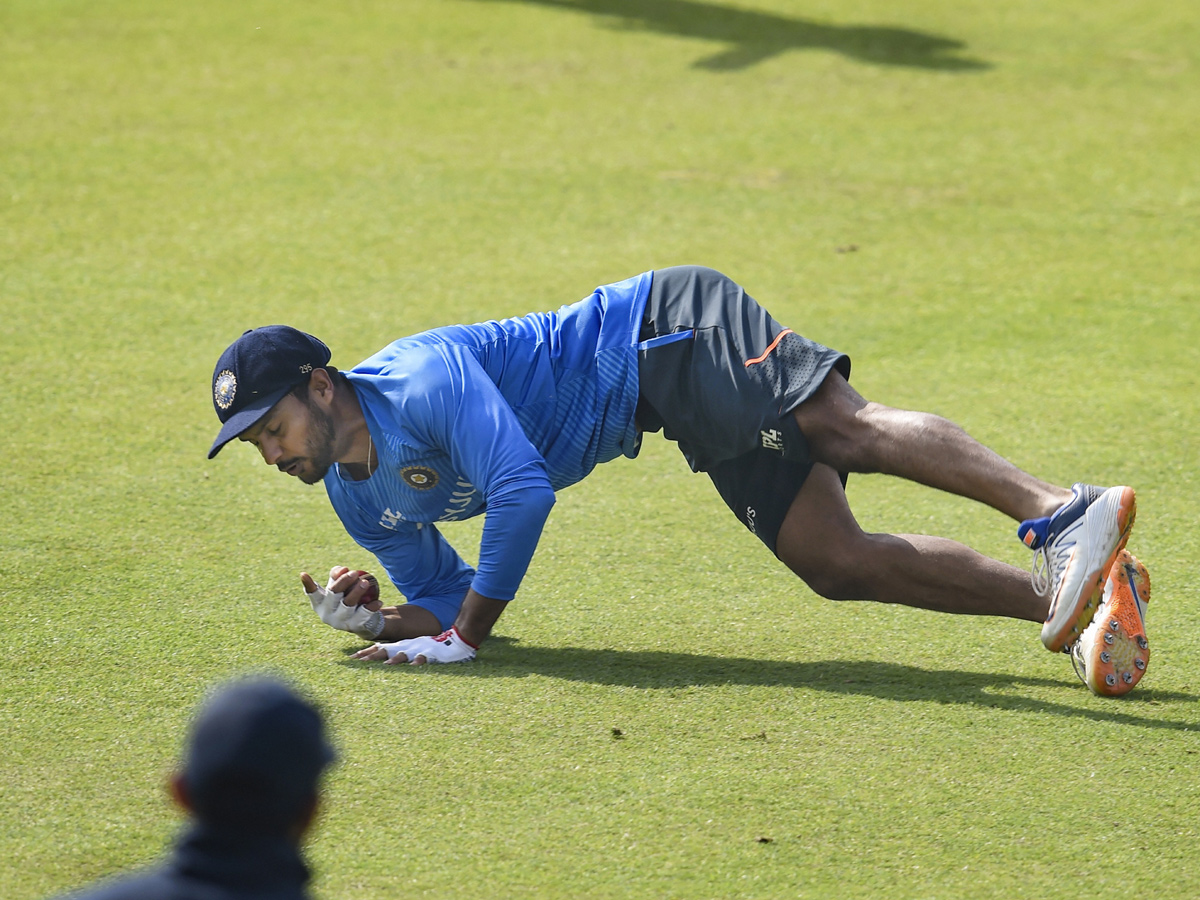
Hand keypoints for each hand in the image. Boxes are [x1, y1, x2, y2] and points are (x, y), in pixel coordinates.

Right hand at [301, 566, 384, 639]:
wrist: (362, 622)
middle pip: (333, 595)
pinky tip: (378, 601)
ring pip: (348, 605)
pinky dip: (371, 607)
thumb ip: (338, 574)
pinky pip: (364, 615)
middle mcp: (326, 614)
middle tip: (355, 572)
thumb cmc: (346, 598)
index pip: (312, 593)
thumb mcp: (341, 586)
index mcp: (319, 603)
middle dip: (343, 582)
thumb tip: (342, 570)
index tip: (303, 574)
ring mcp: (339, 622)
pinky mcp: (353, 627)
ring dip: (357, 592)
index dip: (308, 584)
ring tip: (366, 581)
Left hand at [352, 627, 477, 665]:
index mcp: (401, 646)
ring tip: (387, 665)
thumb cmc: (431, 646)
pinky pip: (425, 657)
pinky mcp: (432, 653)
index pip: (379, 648)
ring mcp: (418, 649)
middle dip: (372, 656)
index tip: (350, 658)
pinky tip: (415, 665)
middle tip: (359, 661)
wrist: (454, 638)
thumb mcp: (412, 647)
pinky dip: (420, 660)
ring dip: (395, 659)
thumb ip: (398, 650)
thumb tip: (382, 658)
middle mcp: (406, 647)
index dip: (365, 652)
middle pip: (386, 651)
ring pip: (404, 654)